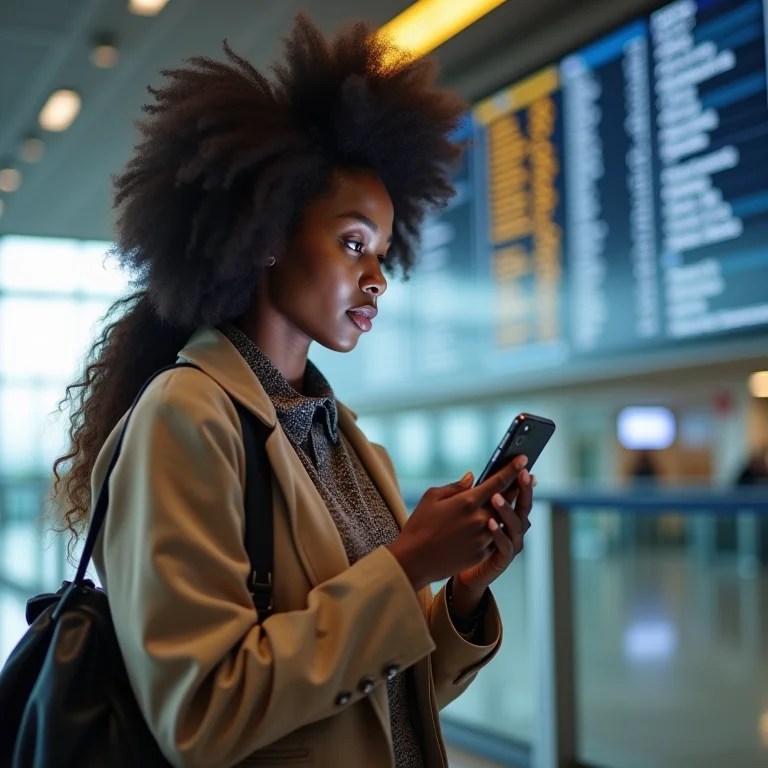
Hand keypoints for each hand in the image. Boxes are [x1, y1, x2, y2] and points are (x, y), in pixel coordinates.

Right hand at [388, 456, 524, 591]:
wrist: (414, 561)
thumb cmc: (419, 525)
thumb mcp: (431, 498)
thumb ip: (455, 486)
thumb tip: (472, 478)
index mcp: (468, 501)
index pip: (498, 481)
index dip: (513, 469)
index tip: (524, 459)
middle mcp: (480, 519)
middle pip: (506, 500)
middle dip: (518, 486)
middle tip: (528, 477)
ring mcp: (484, 538)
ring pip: (504, 520)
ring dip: (509, 509)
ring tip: (512, 501)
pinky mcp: (483, 553)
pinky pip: (496, 538)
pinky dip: (499, 529)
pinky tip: (500, 524)